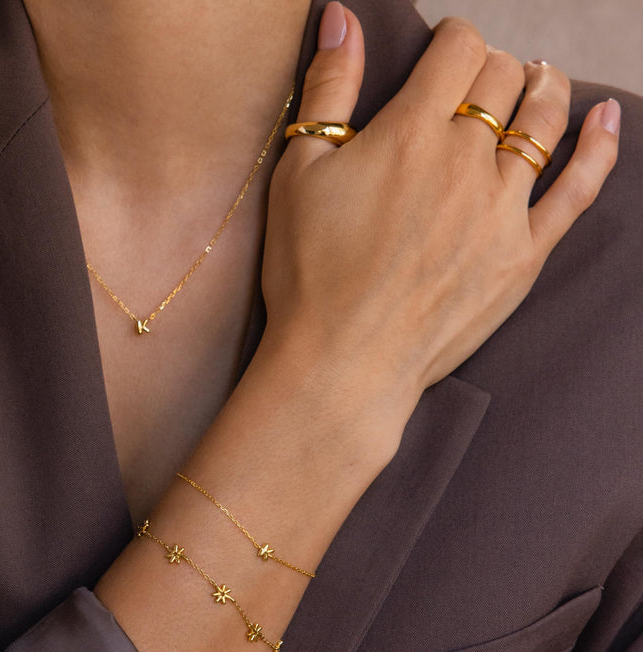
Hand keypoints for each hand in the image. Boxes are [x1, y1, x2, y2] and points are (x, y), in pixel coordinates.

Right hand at [260, 2, 619, 416]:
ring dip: (543, 89)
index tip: (440, 55)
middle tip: (473, 84)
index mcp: (411, 131)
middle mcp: (467, 159)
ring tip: (537, 79)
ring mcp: (502, 208)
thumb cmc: (309, 273)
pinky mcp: (522, 256)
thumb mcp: (298, 174)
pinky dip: (598, 149)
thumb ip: (328, 89)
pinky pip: (577, 191)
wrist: (342, 362)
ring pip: (543, 121)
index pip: (458, 50)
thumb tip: (343, 15)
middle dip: (489, 69)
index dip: (451, 41)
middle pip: (502, 79)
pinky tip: (606, 120)